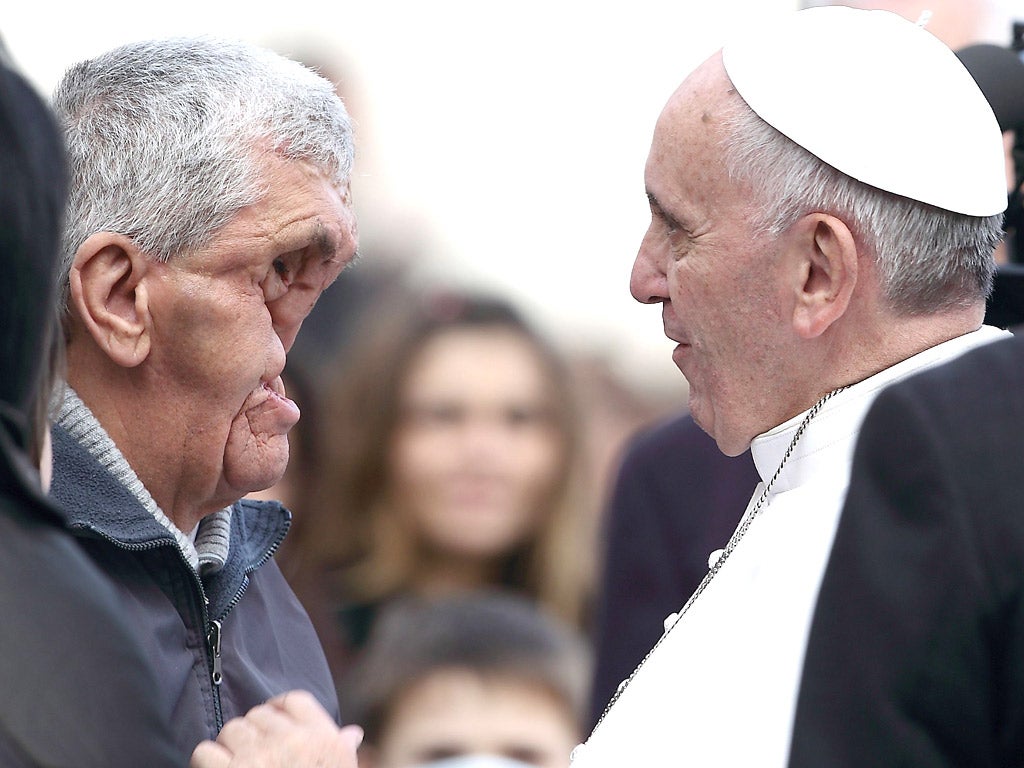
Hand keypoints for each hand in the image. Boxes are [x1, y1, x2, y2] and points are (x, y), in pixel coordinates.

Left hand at [190, 690, 362, 767]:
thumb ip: (343, 751)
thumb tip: (353, 734)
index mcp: (322, 739)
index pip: (295, 701)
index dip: (279, 708)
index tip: (272, 721)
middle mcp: (291, 741)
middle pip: (259, 714)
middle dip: (252, 733)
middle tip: (254, 757)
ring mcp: (257, 756)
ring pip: (231, 730)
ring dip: (229, 747)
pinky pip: (205, 751)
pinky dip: (206, 763)